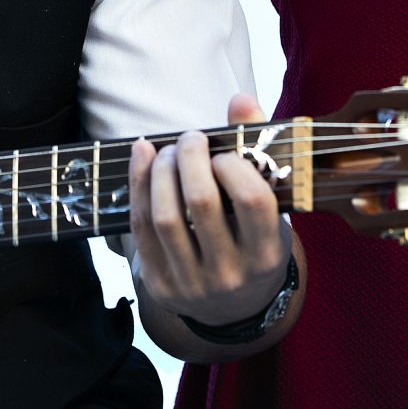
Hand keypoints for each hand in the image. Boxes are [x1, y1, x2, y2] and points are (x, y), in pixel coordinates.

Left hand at [128, 94, 291, 331]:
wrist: (234, 309)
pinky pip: (140, 228)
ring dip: (161, 170)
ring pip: (166, 216)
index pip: (252, 200)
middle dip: (191, 157)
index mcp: (267, 254)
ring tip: (169, 150)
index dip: (234, 165)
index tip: (224, 153)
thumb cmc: (253, 241)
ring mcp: (192, 284)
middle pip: (202, 202)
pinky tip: (143, 156)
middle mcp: (231, 274)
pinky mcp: (160, 285)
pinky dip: (138, 185)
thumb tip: (241, 99)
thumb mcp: (269, 207)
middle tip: (191, 138)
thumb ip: (258, 149)